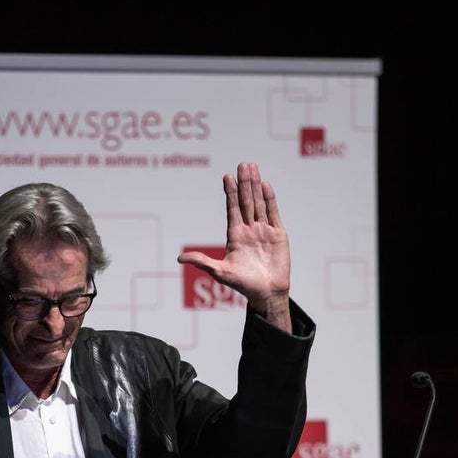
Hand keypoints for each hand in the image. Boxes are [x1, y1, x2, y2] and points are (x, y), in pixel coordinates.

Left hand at [177, 162, 291, 330]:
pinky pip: (273, 213)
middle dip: (244, 183)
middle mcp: (249, 229)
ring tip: (252, 168)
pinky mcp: (278, 234)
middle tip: (242, 164)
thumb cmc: (243, 284)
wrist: (266, 293)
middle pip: (246, 201)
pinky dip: (270, 200)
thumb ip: (202, 262)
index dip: (230, 193)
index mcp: (235, 235)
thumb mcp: (220, 272)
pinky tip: (266, 186)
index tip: (227, 177)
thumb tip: (180, 259)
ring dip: (256, 186)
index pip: (232, 209)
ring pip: (259, 203)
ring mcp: (264, 230)